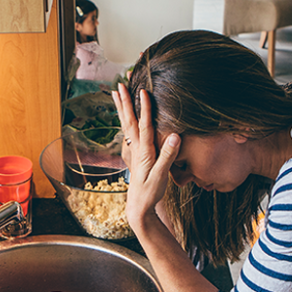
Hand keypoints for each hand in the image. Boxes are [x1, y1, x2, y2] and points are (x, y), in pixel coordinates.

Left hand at [111, 83, 180, 229]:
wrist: (139, 206)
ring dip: (121, 107)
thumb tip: (176, 135)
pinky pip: (128, 131)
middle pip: (129, 120)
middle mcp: (136, 147)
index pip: (144, 125)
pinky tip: (123, 114)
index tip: (143, 91)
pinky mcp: (135, 153)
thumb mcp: (161, 176)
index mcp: (144, 151)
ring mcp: (134, 150)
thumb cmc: (151, 192)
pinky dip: (125, 119)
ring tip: (116, 92)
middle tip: (120, 84)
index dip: (144, 108)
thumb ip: (168, 156)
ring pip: (126, 124)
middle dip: (125, 101)